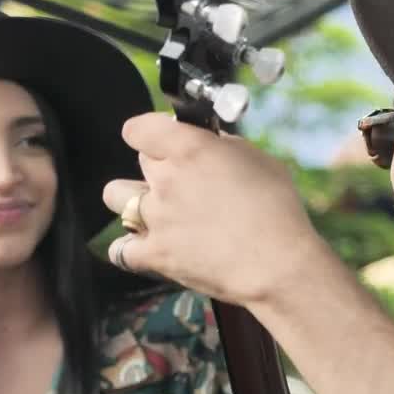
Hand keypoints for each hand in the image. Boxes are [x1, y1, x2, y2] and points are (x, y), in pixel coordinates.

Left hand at [102, 112, 324, 305]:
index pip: (140, 127)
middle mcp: (166, 179)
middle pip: (140, 160)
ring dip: (131, 199)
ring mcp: (156, 217)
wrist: (278, 266)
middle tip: (182, 180)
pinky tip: (146, 246)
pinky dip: (129, 248)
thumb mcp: (260, 161)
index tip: (166, 139)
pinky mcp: (154, 254)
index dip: (153, 132)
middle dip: (159, 166)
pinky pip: (120, 248)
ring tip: (154, 210)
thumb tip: (211, 144)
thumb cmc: (278, 212)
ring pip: (116, 196)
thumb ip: (226, 147)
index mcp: (191, 149)